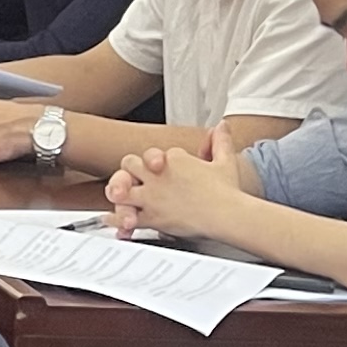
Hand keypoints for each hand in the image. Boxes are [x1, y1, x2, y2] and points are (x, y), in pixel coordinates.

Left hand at [109, 129, 251, 238]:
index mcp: (173, 158)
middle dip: (128, 171)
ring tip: (118, 196)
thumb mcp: (225, 161)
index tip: (159, 168)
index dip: (154, 161)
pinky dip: (118, 220)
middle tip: (130, 179)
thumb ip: (220, 142)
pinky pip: (125, 217)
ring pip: (120, 188)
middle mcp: (158, 175)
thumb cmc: (228, 192)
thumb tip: (221, 126)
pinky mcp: (151, 217)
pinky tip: (117, 220)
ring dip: (117, 192)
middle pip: (128, 164)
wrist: (229, 215)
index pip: (153, 154)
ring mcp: (152, 196)